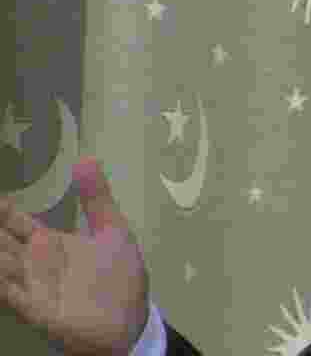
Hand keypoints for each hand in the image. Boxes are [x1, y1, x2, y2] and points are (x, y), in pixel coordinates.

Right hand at [0, 156, 149, 355]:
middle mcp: (35, 263)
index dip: (2, 209)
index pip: (16, 222)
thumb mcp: (112, 230)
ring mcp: (33, 285)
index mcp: (50, 243)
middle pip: (1, 241)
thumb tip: (86, 158)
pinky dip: (0, 281)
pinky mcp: (37, 308)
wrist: (131, 319)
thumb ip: (97, 197)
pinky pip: (8, 293)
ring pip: (1, 263)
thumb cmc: (120, 276)